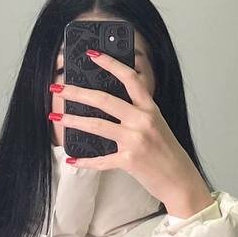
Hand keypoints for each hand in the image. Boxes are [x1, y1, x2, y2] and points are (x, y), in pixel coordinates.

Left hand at [49, 50, 213, 218]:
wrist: (181, 181)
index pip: (129, 78)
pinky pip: (101, 160)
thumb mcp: (158, 125)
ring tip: (56, 116)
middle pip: (104, 100)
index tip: (92, 55)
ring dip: (72, 121)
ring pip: (97, 125)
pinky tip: (72, 160)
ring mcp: (135, 140)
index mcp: (150, 109)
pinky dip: (85, 161)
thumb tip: (112, 103)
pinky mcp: (129, 161)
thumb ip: (139, 112)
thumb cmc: (168, 154)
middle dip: (77, 92)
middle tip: (58, 88)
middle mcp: (143, 121)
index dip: (110, 63)